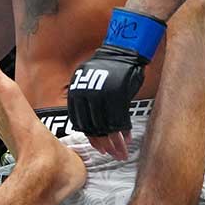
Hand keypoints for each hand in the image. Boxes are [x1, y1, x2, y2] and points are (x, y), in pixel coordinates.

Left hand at [68, 24, 159, 160]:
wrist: (124, 49)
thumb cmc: (109, 67)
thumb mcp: (90, 82)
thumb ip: (88, 102)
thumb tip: (92, 127)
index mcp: (76, 91)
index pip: (80, 121)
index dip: (90, 137)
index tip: (98, 147)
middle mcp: (87, 94)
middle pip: (93, 126)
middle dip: (103, 143)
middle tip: (111, 154)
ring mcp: (102, 94)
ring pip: (107, 126)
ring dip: (115, 142)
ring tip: (120, 152)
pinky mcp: (118, 95)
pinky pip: (120, 119)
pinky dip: (124, 131)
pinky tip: (128, 139)